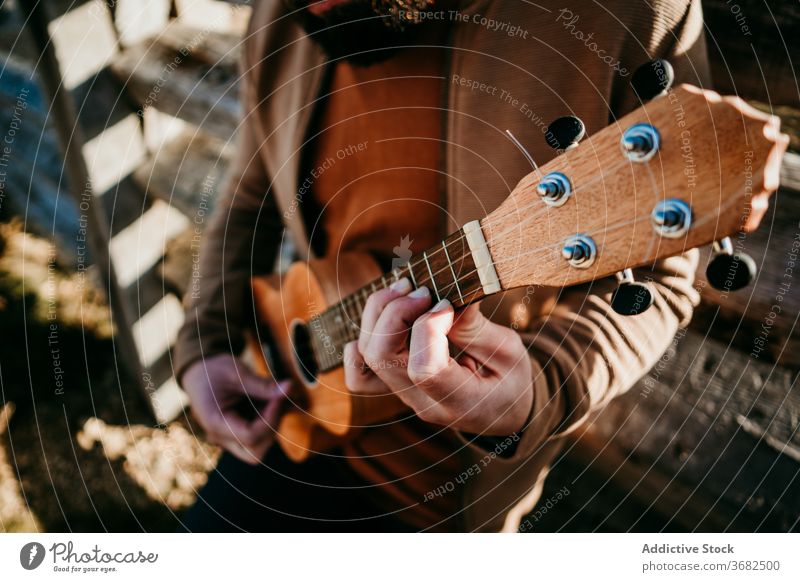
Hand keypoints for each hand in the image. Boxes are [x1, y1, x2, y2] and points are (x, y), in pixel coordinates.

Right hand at [181, 353, 287, 463]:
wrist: (198, 371)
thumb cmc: (212, 370)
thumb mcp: (236, 373)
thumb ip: (262, 385)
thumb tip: (290, 387)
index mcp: (215, 423)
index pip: (250, 436)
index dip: (270, 418)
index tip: (278, 397)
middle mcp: (221, 437)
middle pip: (255, 452)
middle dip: (272, 428)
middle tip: (276, 401)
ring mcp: (228, 438)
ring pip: (259, 447)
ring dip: (272, 425)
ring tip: (272, 398)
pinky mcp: (237, 433)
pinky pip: (257, 437)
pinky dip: (268, 422)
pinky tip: (269, 401)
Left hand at [343, 278, 532, 435]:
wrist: (503, 411)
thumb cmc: (511, 381)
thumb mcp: (509, 353)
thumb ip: (475, 328)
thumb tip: (445, 297)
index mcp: (461, 401)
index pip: (423, 368)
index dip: (428, 326)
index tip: (448, 303)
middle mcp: (424, 403)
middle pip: (382, 357)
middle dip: (396, 311)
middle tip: (423, 289)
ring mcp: (405, 396)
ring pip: (366, 355)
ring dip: (379, 313)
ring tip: (406, 289)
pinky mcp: (395, 385)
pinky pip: (360, 372)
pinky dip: (364, 339)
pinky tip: (385, 319)